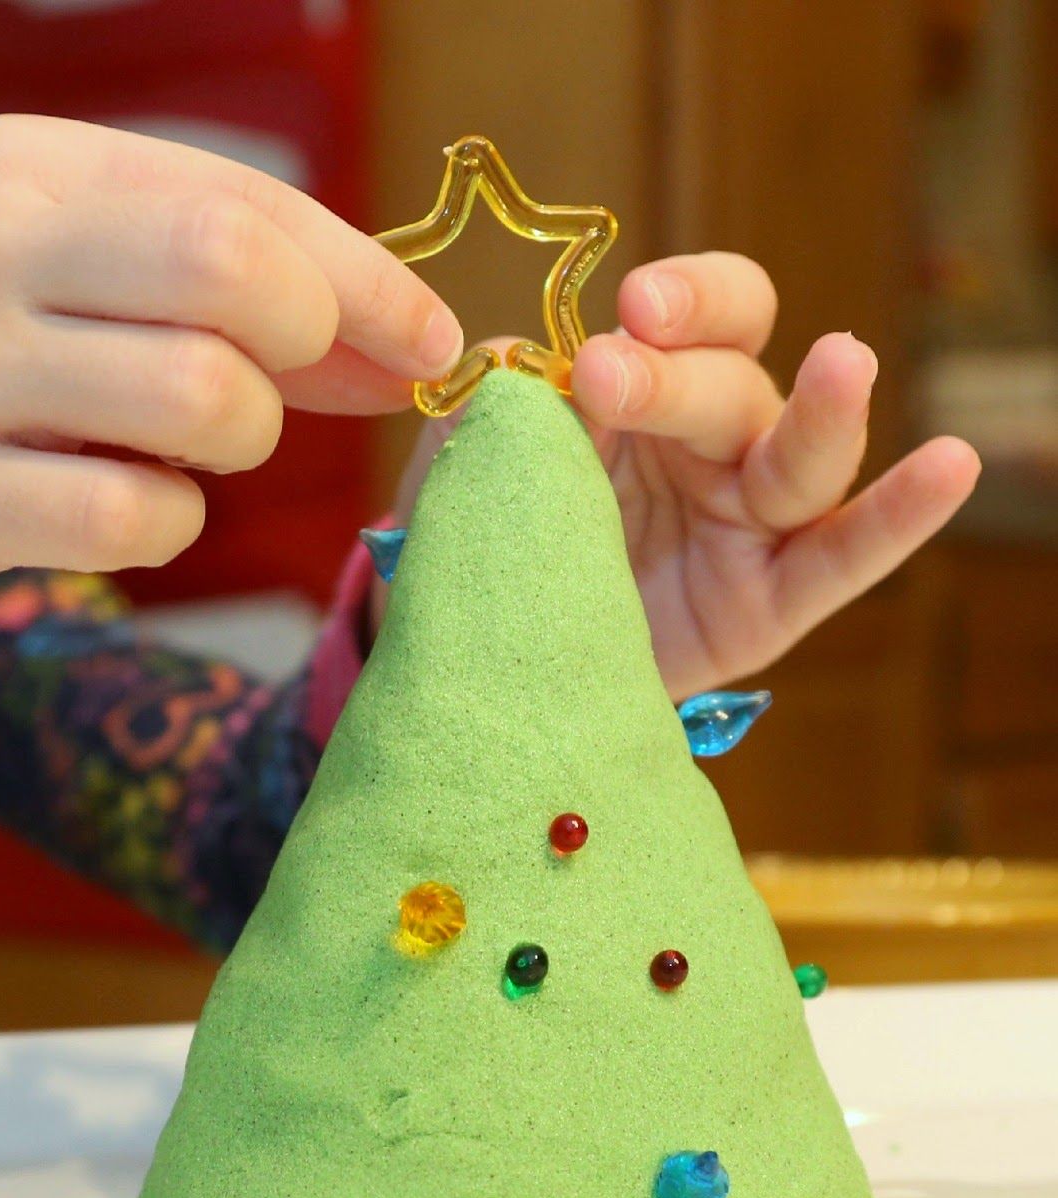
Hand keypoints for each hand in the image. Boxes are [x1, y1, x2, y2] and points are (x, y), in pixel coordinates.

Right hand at [0, 114, 462, 595]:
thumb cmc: (16, 356)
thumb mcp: (105, 284)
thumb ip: (247, 298)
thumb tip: (412, 349)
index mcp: (33, 170)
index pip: (247, 203)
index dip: (367, 280)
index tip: (432, 342)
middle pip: (228, 266)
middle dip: (304, 341)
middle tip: (282, 383)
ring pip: (200, 393)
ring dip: (238, 440)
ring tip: (186, 448)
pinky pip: (132, 516)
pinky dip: (164, 523)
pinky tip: (124, 504)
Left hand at [391, 253, 979, 700]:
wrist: (503, 656)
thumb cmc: (505, 539)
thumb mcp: (488, 463)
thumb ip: (503, 404)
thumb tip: (521, 363)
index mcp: (659, 390)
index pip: (705, 317)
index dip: (687, 299)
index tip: (631, 308)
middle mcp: (722, 444)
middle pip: (736, 387)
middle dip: (678, 377)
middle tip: (609, 375)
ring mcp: (757, 522)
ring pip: (803, 459)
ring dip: (822, 411)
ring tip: (844, 360)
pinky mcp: (775, 600)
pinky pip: (845, 557)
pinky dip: (898, 517)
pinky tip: (951, 466)